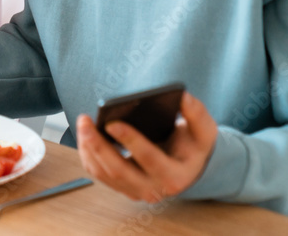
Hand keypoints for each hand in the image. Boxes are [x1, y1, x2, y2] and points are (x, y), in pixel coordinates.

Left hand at [75, 92, 217, 202]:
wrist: (188, 165)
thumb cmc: (193, 145)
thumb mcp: (204, 130)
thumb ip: (196, 113)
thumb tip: (182, 97)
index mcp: (175, 175)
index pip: (150, 159)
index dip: (130, 141)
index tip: (112, 123)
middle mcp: (154, 188)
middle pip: (120, 171)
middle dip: (99, 146)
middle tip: (85, 122)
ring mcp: (136, 191)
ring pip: (105, 173)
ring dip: (89, 149)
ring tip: (83, 124)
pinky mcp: (122, 187)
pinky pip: (99, 173)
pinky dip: (88, 155)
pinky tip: (84, 135)